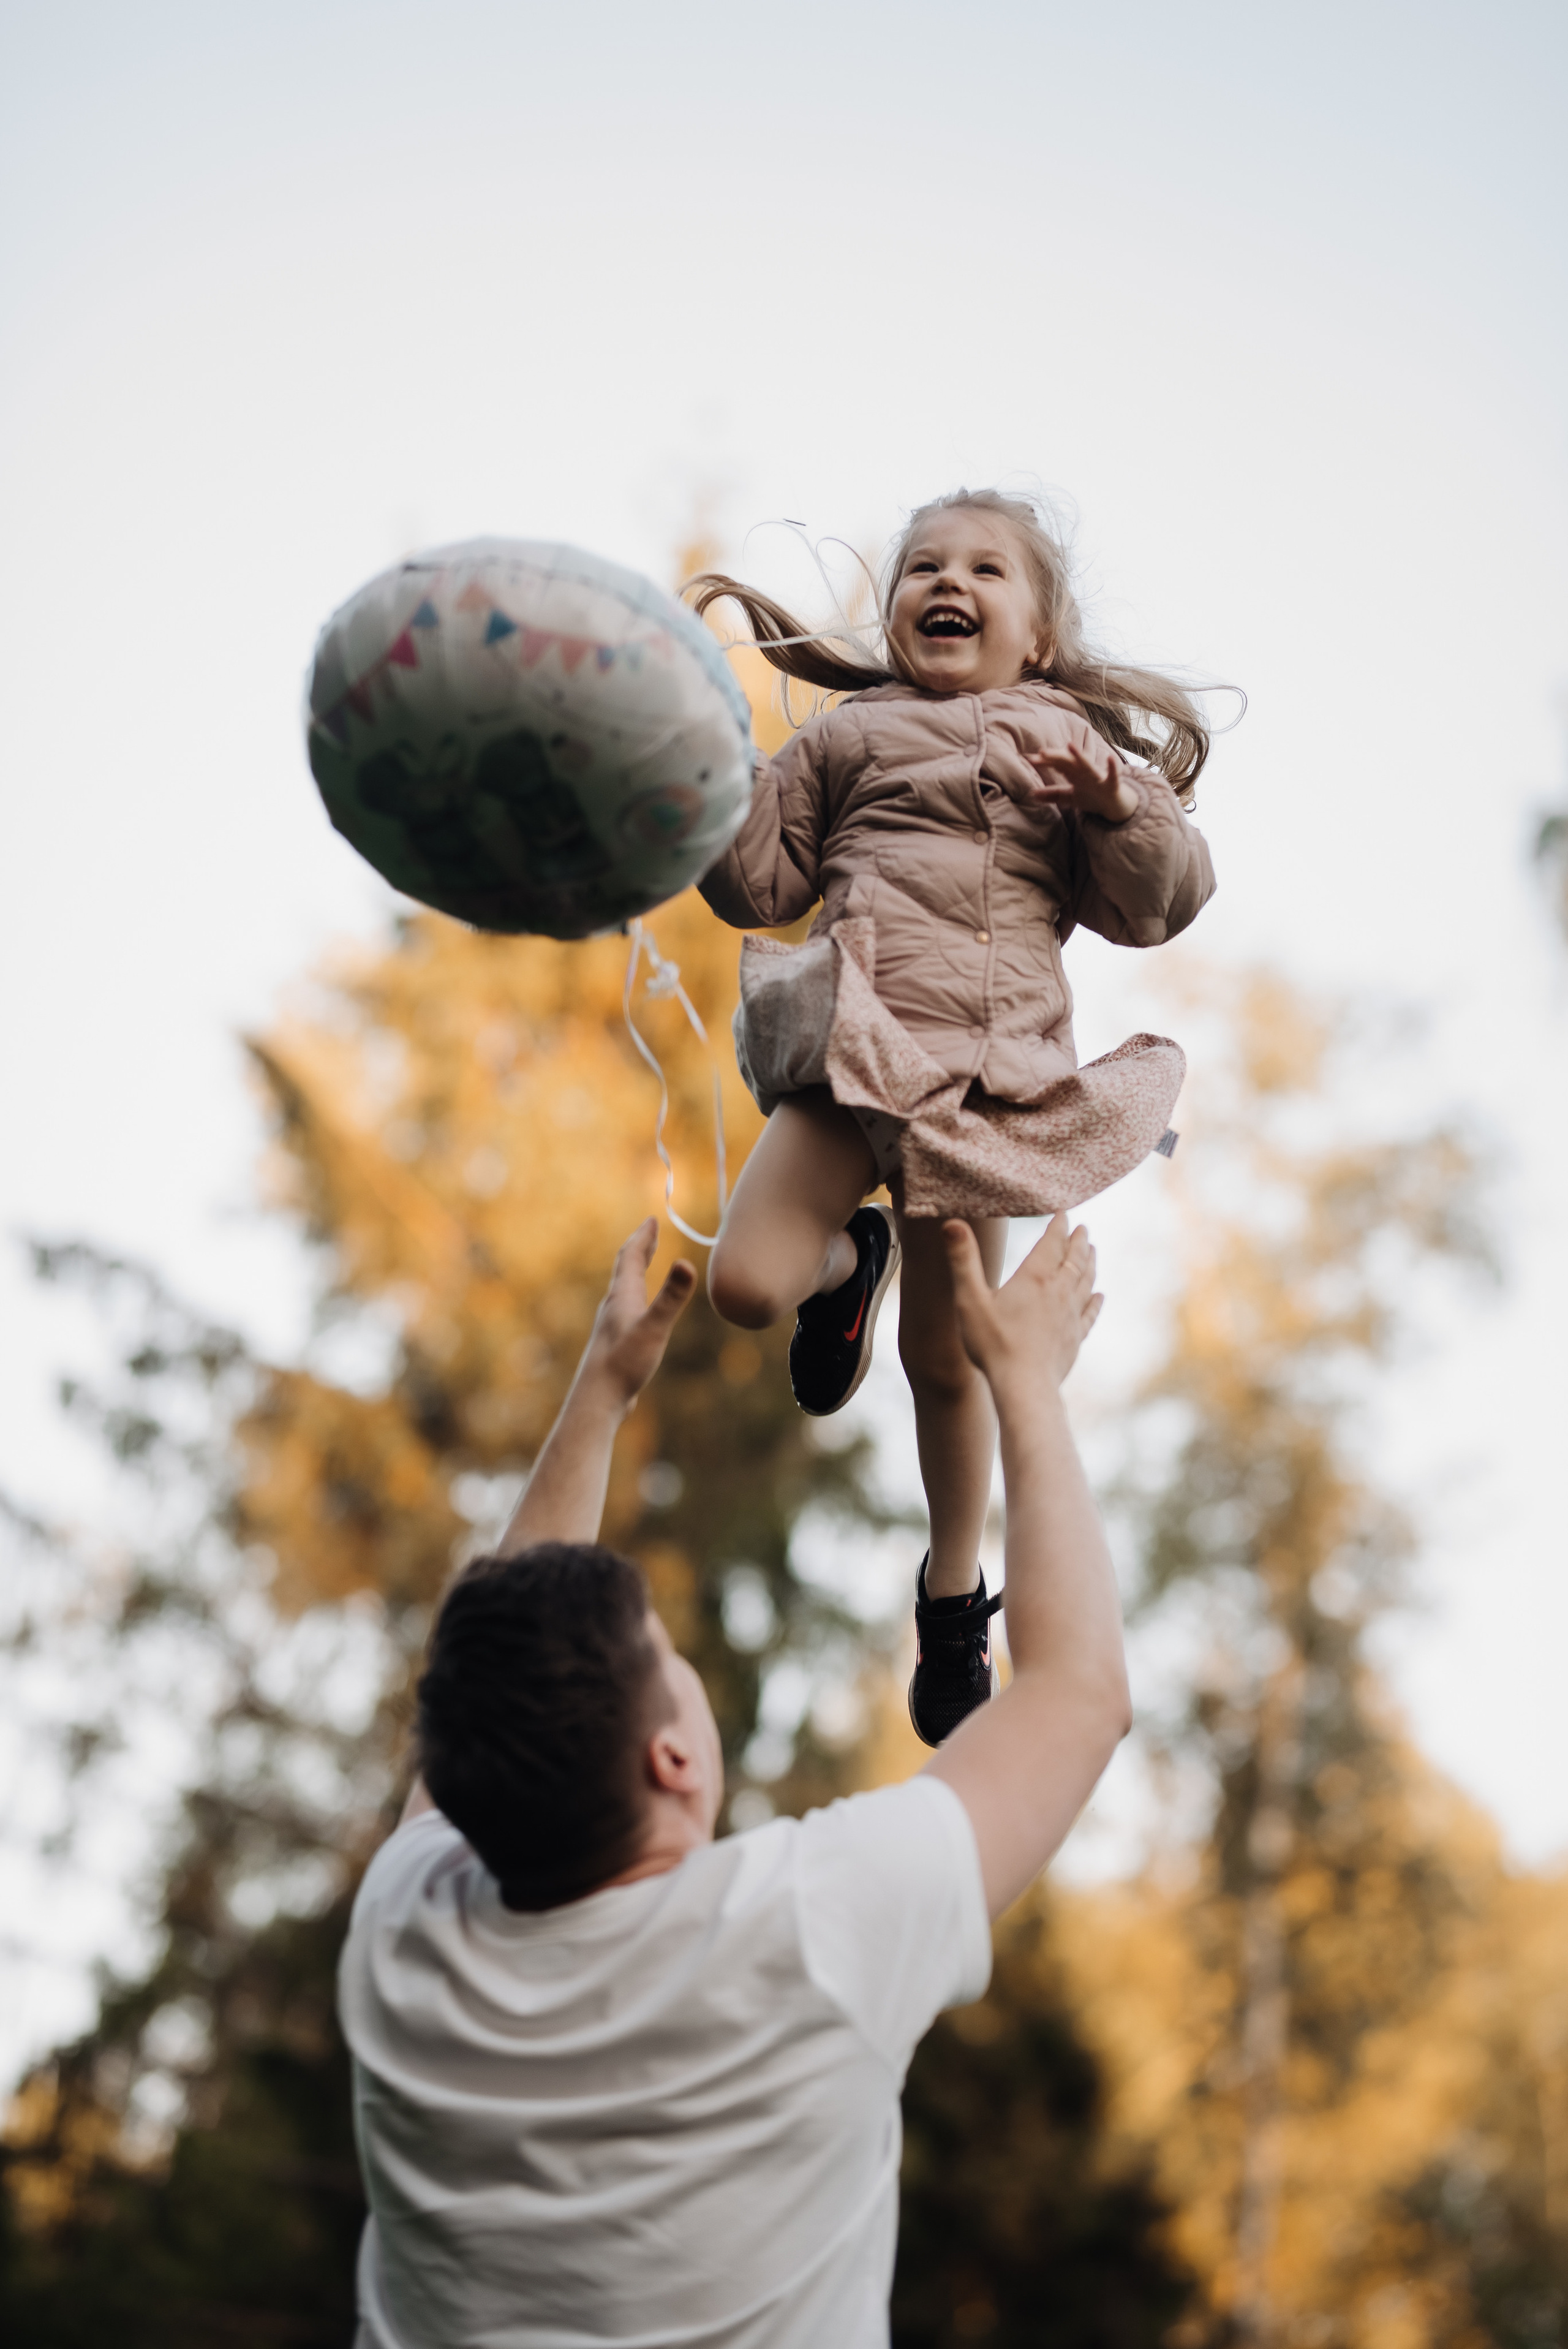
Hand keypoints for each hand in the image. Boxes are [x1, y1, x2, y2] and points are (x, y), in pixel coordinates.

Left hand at [581, 1220, 697, 1413]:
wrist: (598, 1400)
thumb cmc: (624, 1364)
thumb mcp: (654, 1328)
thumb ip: (671, 1298)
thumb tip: (686, 1263)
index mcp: (622, 1297)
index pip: (630, 1257)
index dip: (642, 1237)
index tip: (652, 1220)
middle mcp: (614, 1307)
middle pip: (625, 1270)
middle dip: (639, 1249)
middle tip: (650, 1232)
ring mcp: (613, 1326)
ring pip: (624, 1290)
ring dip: (636, 1272)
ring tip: (643, 1266)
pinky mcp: (616, 1344)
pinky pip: (627, 1310)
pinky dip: (636, 1297)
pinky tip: (639, 1311)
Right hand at [942, 1214, 1102, 1394]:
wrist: (1024, 1387)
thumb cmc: (993, 1344)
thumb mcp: (970, 1299)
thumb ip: (962, 1260)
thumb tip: (952, 1222)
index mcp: (1034, 1278)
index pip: (1052, 1242)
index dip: (1058, 1224)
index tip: (1064, 1211)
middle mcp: (1058, 1292)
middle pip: (1074, 1259)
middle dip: (1078, 1241)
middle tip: (1083, 1228)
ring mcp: (1070, 1316)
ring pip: (1085, 1282)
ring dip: (1089, 1264)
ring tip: (1093, 1251)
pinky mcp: (1074, 1338)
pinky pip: (1090, 1314)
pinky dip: (1095, 1301)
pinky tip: (1099, 1296)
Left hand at [1022, 740, 1140, 822]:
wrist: (1113, 804)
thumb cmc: (1090, 796)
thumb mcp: (1069, 797)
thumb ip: (1053, 794)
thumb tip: (1032, 794)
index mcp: (1074, 773)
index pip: (1056, 764)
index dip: (1044, 761)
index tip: (1029, 759)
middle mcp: (1084, 771)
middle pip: (1068, 762)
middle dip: (1056, 756)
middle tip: (1042, 752)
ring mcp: (1097, 777)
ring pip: (1087, 765)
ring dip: (1080, 756)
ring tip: (1070, 746)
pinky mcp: (1111, 783)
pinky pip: (1112, 775)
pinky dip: (1112, 767)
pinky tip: (1110, 758)